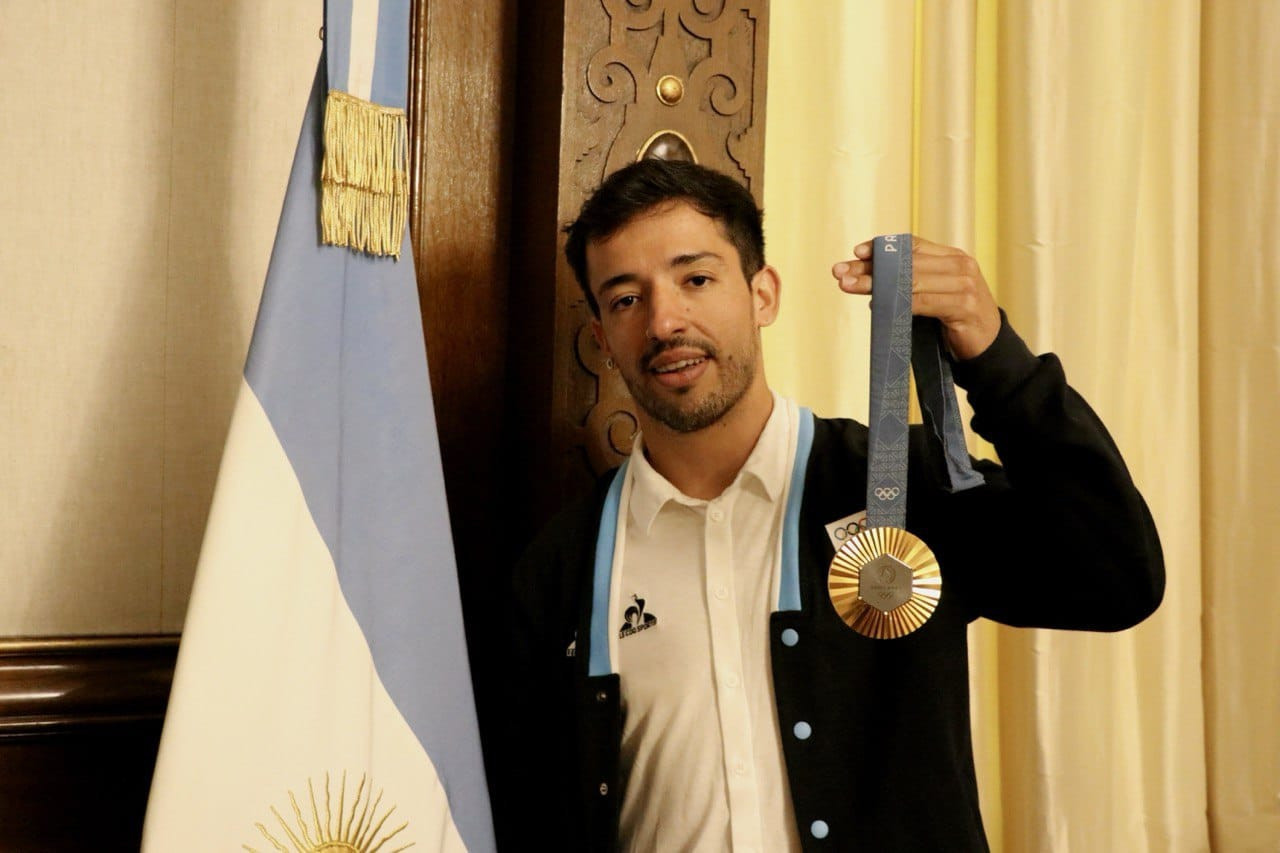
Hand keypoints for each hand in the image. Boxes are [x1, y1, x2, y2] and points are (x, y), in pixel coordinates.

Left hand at [831, 236, 1000, 359]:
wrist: (990, 349)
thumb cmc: (955, 322)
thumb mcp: (934, 295)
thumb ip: (911, 283)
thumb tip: (869, 280)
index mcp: (953, 257)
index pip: (913, 245)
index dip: (884, 247)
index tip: (857, 252)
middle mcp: (960, 265)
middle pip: (907, 262)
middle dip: (871, 267)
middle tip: (841, 271)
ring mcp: (965, 284)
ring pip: (911, 280)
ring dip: (876, 284)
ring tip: (849, 285)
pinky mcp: (964, 306)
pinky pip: (923, 302)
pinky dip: (898, 303)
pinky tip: (877, 306)